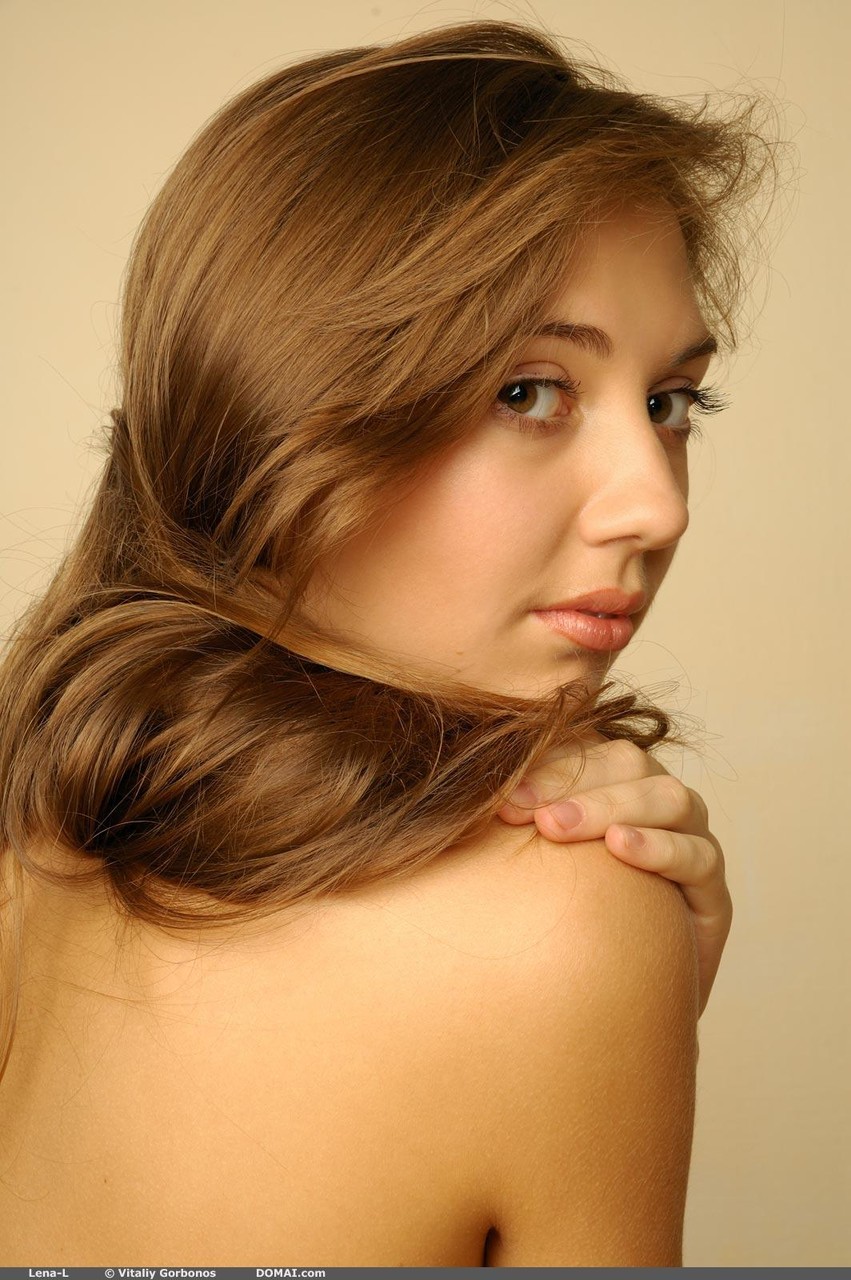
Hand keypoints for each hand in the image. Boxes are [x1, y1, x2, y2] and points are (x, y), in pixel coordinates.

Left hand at [497, 734, 731, 1017]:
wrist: (605, 1014)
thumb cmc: (555, 935)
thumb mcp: (526, 876)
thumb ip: (504, 829)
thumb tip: (446, 794)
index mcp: (611, 789)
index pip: (588, 750)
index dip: (546, 764)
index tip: (498, 794)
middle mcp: (655, 809)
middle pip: (629, 764)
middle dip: (572, 782)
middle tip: (517, 811)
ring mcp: (691, 846)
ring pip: (669, 798)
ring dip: (609, 806)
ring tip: (556, 827)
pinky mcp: (713, 896)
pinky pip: (698, 855)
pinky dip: (659, 847)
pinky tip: (620, 849)